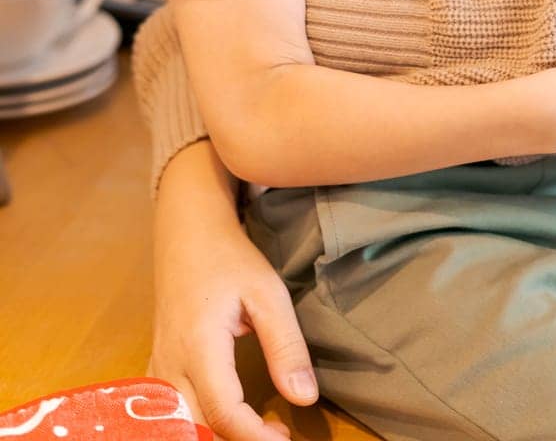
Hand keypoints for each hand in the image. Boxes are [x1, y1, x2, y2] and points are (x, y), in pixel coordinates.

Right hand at [149, 149, 317, 440]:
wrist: (187, 231)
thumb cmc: (229, 257)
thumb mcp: (267, 293)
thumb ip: (286, 345)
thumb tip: (304, 398)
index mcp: (198, 346)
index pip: (223, 413)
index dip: (255, 437)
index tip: (285, 437)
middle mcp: (170, 365)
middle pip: (197, 427)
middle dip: (236, 440)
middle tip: (276, 432)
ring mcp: (157, 368)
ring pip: (181, 423)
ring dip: (216, 434)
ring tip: (258, 426)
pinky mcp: (156, 367)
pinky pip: (169, 412)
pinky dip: (197, 424)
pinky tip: (227, 419)